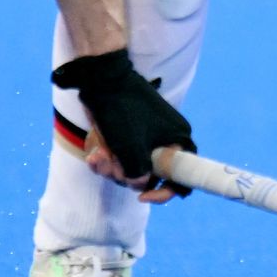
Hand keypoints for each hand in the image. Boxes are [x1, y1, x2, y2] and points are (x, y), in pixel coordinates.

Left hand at [51, 49, 195, 199]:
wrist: (101, 79)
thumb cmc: (121, 111)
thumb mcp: (131, 150)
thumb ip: (139, 176)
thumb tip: (139, 185)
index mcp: (178, 140)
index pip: (181, 178)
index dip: (164, 193)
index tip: (143, 197)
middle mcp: (166, 139)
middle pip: (151, 175)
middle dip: (126, 175)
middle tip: (110, 166)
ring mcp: (147, 136)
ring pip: (132, 166)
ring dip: (112, 166)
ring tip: (98, 155)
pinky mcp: (130, 133)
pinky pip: (122, 155)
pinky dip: (108, 156)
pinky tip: (95, 151)